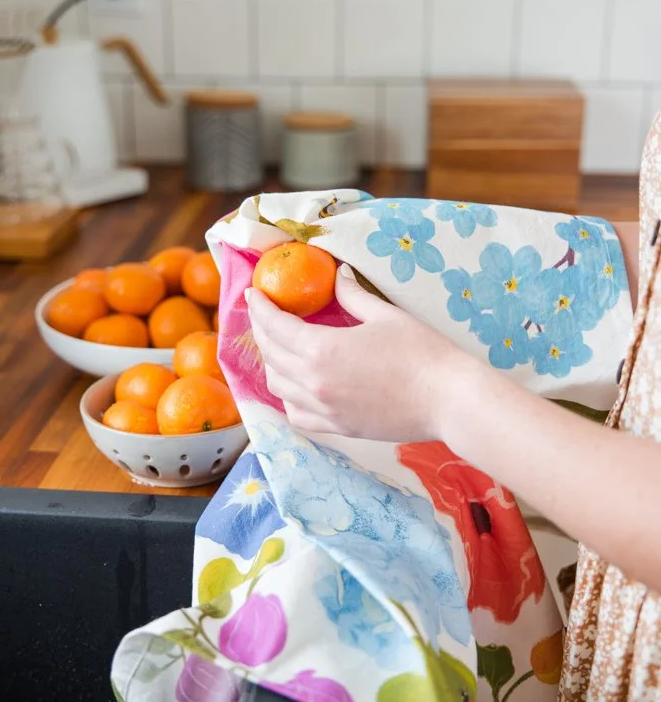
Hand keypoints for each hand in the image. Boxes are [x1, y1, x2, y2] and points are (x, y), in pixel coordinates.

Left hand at [245, 263, 474, 441]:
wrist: (448, 400)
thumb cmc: (422, 352)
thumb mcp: (384, 314)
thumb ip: (351, 295)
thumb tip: (338, 274)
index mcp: (321, 351)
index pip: (274, 326)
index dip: (260, 307)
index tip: (253, 294)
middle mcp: (313, 383)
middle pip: (270, 355)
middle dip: (262, 331)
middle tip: (264, 314)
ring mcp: (324, 410)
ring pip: (278, 386)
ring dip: (272, 363)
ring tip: (278, 345)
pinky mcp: (338, 427)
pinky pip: (297, 414)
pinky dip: (288, 397)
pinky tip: (297, 384)